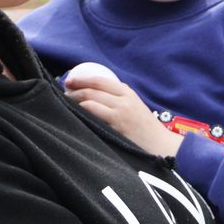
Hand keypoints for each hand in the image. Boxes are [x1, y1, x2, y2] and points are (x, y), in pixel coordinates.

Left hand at [65, 74, 182, 157]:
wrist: (160, 145)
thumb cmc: (145, 129)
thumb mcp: (134, 107)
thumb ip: (118, 99)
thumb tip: (93, 95)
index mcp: (127, 92)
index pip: (100, 80)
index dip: (82, 79)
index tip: (69, 81)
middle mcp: (123, 100)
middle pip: (92, 89)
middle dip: (74, 90)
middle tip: (62, 93)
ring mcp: (120, 113)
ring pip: (90, 101)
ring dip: (74, 102)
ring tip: (65, 104)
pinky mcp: (116, 127)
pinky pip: (93, 116)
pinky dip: (82, 114)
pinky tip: (75, 116)